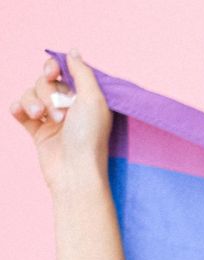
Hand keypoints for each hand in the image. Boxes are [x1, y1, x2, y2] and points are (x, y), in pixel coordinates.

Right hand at [9, 50, 112, 193]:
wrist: (74, 172)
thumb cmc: (89, 137)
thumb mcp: (93, 99)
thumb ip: (82, 72)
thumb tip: (73, 51)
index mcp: (86, 98)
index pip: (64, 72)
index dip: (54, 68)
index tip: (53, 72)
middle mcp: (71, 107)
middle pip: (45, 82)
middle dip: (47, 91)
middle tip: (58, 111)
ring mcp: (53, 119)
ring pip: (31, 94)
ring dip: (33, 102)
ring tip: (42, 117)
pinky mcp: (38, 132)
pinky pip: (20, 110)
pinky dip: (18, 109)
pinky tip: (22, 114)